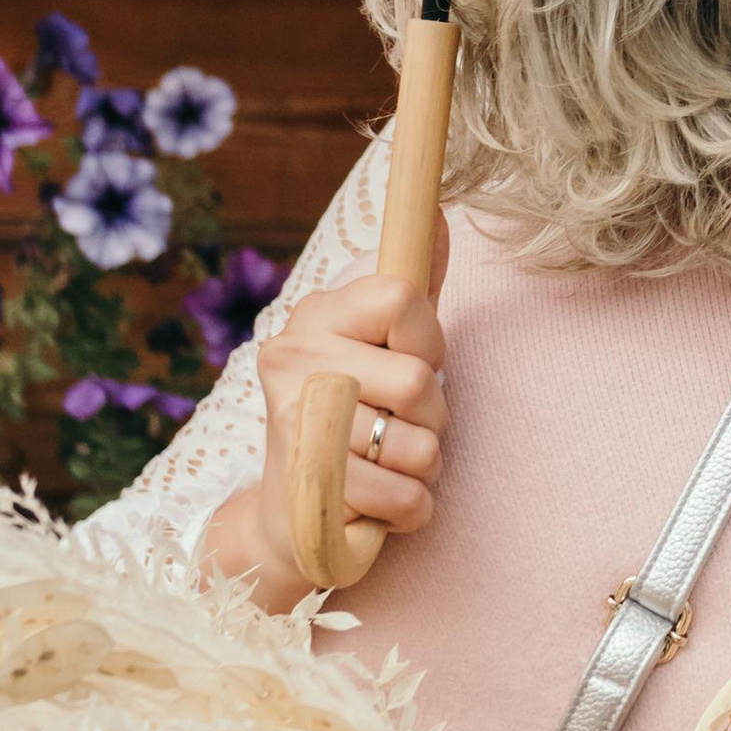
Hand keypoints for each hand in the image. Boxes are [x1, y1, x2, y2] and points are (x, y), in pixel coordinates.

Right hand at [202, 251, 449, 610]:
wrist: (290, 516)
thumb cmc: (356, 420)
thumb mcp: (385, 348)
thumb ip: (415, 289)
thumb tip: (440, 214)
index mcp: (317, 313)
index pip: (402, 298)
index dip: (428, 343)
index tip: (410, 367)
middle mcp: (292, 354)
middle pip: (418, 380)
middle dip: (431, 420)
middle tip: (398, 430)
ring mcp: (291, 419)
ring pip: (416, 446)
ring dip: (420, 470)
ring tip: (386, 467)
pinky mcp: (303, 484)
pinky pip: (402, 497)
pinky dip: (410, 510)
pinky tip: (379, 503)